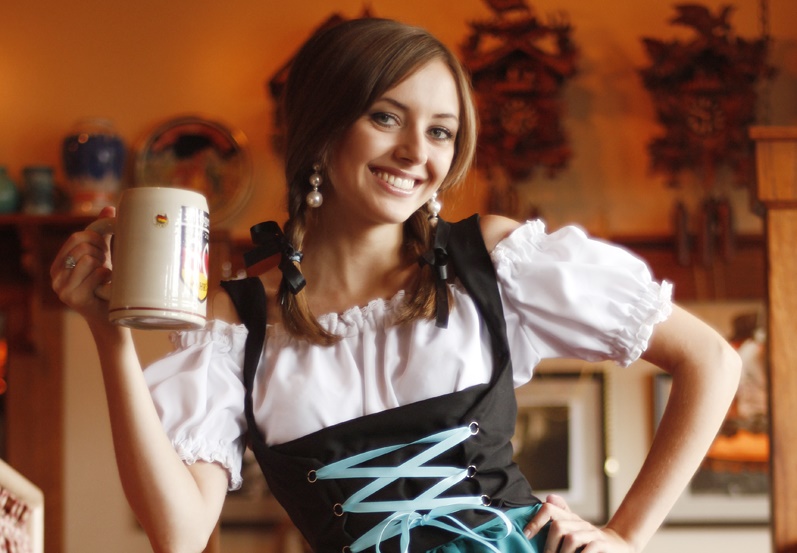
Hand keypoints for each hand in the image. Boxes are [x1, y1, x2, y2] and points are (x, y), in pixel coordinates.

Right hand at [50, 206, 115, 323]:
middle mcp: (55, 275)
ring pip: (89, 258)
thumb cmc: (107, 286)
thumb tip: (110, 208)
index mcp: (59, 264)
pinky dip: (108, 276)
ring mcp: (62, 288)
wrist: (112, 320)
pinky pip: (97, 273)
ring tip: (106, 277)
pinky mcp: (73, 298)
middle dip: (101, 251)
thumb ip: (103, 234)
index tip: (105, 249)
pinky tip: (106, 287)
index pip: (76, 237)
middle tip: (107, 265)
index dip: (96, 238)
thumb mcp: (103, 257)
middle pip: (82, 246)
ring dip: (105, 265)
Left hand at [524, 494, 634, 552]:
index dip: (535, 521)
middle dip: (549, 545)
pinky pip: (589, 548)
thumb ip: (562, 513)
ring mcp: (593, 534)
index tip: (526, 536)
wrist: (619, 546)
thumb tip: (549, 497)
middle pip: (558, 526)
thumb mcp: (575, 527)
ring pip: (571, 539)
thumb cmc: (589, 540)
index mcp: (570, 518)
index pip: (549, 509)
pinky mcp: (603, 545)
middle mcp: (581, 523)